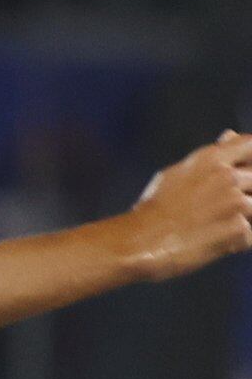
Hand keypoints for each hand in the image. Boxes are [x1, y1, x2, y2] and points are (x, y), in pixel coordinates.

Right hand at [124, 132, 251, 282]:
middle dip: (244, 195)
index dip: (250, 160)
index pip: (251, 146)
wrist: (138, 243)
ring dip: (240, 219)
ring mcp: (237, 203)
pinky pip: (250, 235)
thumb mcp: (177, 173)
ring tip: (214, 227)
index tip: (244, 170)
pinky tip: (212, 242)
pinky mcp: (239, 230)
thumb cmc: (153, 210)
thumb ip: (211, 157)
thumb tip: (230, 136)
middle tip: (218, 210)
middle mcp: (229, 177)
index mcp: (212, 158)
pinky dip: (236, 242)